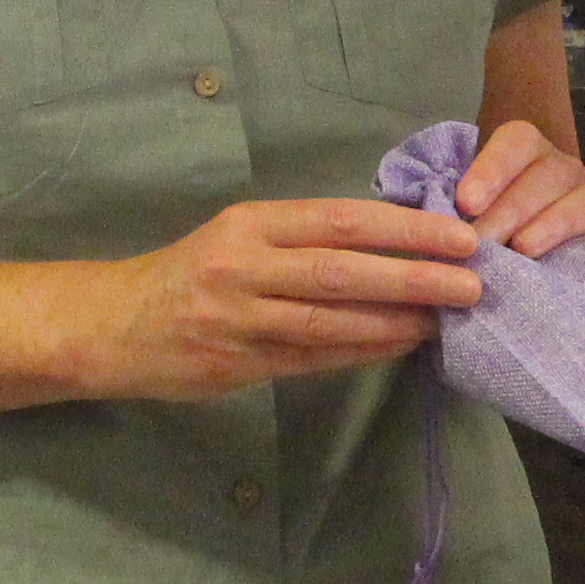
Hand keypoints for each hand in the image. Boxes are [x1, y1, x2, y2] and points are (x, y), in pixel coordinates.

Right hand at [79, 197, 481, 401]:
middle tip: (472, 281)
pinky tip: (399, 346)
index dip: (403, 228)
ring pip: (330, 319)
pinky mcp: (236, 364)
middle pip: (342, 269)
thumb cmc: (188, 275)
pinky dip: (361, 351)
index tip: (457, 234)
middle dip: (414, 275)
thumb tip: (392, 242)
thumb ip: (301, 241)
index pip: (340, 220)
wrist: (112, 326)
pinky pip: (312, 358)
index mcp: (249, 224)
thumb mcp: (236, 238)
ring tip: (446, 318)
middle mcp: (243, 266)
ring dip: (395, 320)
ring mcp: (238, 318)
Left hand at [451, 115, 584, 267]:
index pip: (517, 141)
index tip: (466, 203)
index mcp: (527, 148)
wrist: (510, 239)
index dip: (493, 169)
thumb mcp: (463, 199)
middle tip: (482, 241)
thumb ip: (456, 198)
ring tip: (521, 249)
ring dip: (553, 224)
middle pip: (548, 175)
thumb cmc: (476, 214)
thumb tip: (450, 209)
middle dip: (512, 209)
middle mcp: (562, 169)